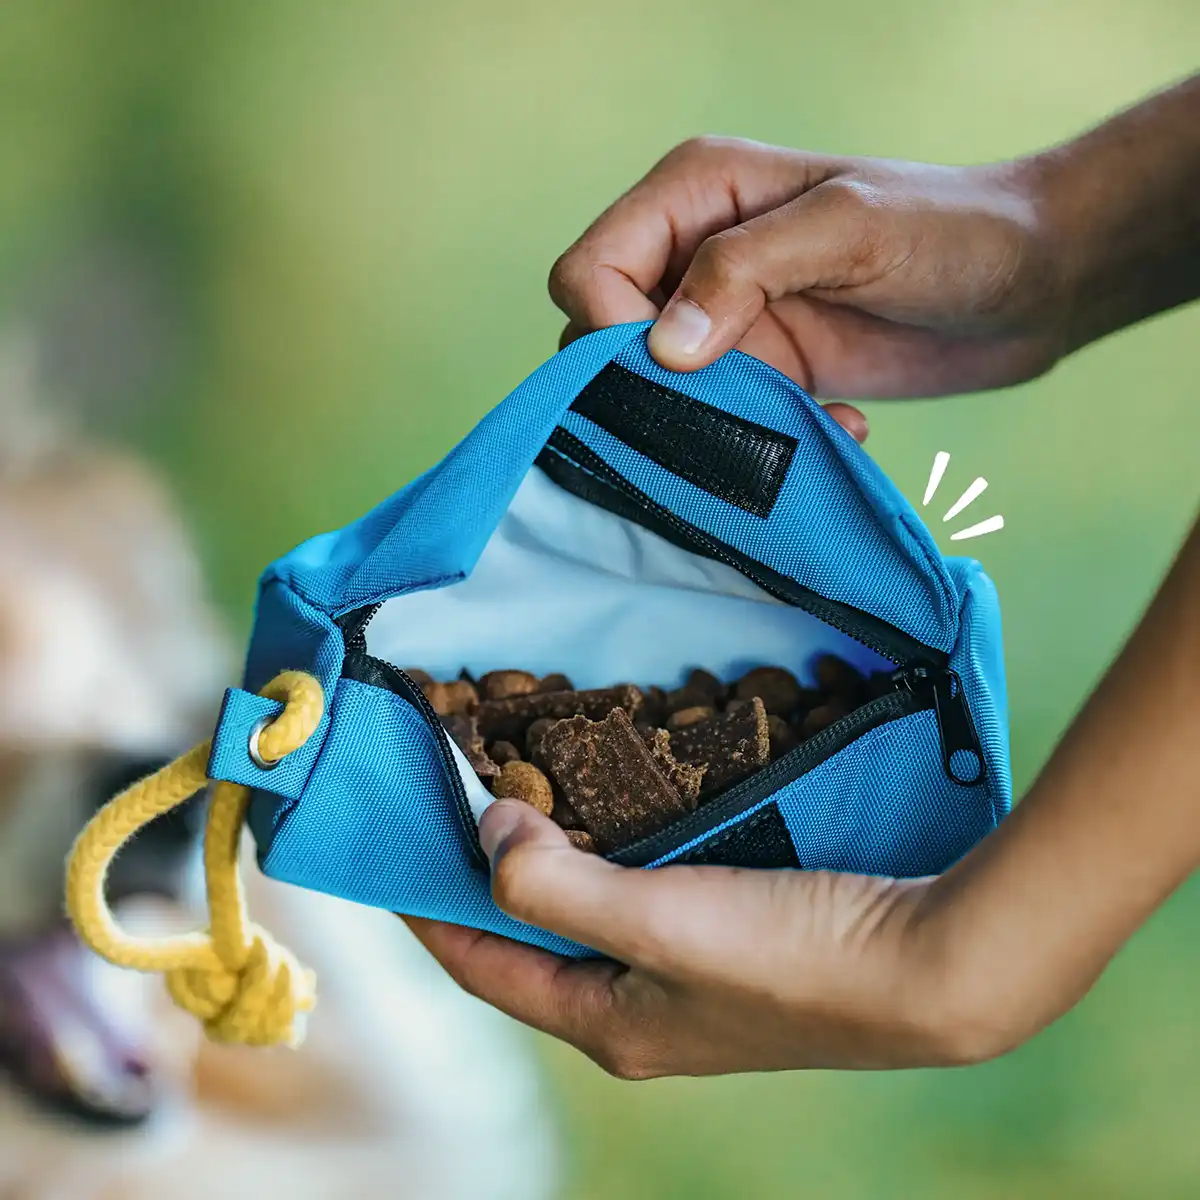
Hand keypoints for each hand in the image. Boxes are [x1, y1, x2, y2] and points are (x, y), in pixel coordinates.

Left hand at [404, 803, 1019, 1078]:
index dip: (428, 909)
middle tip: (455, 802)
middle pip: (531, 938)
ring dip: (549, 857)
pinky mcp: (727, 939)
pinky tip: (614, 806)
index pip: (483, 966)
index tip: (391, 847)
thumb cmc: (793, 958)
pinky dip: (607, 850)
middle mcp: (637, 1009)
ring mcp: (684, 978)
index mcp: (607, 1024)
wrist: (930, 969)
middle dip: (486, 876)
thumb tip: (484, 829)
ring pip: (585, 911)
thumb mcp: (658, 921)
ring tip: (521, 793)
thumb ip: (557, 882)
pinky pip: (637, 891)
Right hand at [550, 137, 1068, 397]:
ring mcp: (727, 320)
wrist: (1032, 282)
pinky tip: (836, 424)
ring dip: (715, 423)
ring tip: (794, 420)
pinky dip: (761, 439)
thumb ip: (746, 270)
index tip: (679, 369)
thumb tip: (662, 347)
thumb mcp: (849, 228)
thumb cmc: (953, 229)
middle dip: (652, 389)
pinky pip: (719, 421)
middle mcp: (693, 256)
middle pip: (605, 340)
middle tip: (733, 408)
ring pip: (657, 392)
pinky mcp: (763, 372)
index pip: (590, 273)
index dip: (612, 330)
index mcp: (695, 195)